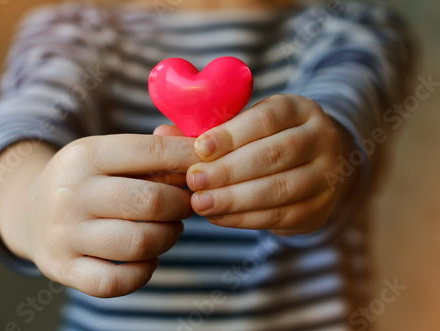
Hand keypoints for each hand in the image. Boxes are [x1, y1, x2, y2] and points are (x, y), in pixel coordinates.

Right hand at [0, 134, 198, 297]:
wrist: (30, 210)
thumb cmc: (87, 180)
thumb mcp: (108, 153)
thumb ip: (154, 148)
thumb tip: (198, 148)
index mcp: (86, 155)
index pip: (151, 152)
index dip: (189, 158)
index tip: (209, 165)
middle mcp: (71, 193)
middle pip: (150, 201)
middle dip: (182, 204)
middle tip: (186, 204)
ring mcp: (64, 234)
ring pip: (139, 243)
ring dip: (168, 237)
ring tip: (169, 229)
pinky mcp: (62, 269)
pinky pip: (117, 281)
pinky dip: (143, 273)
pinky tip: (147, 259)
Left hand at [184, 95, 355, 235]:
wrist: (313, 166)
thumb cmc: (265, 141)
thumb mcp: (245, 126)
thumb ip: (206, 129)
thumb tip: (162, 134)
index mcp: (299, 108)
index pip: (266, 119)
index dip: (231, 134)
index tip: (199, 149)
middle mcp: (321, 138)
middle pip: (273, 155)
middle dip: (228, 170)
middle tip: (194, 181)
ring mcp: (326, 175)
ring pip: (278, 189)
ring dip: (234, 198)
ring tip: (200, 203)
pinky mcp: (319, 208)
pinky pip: (280, 216)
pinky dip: (245, 218)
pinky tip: (218, 216)